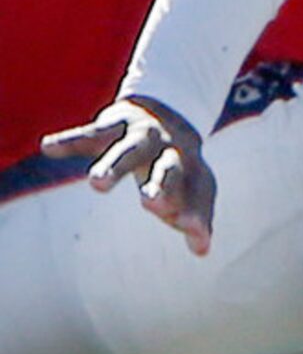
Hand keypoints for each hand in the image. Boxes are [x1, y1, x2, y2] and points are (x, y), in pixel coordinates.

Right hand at [41, 97, 216, 255]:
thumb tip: (203, 251)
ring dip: (114, 165)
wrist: (171, 102)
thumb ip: (194, 214)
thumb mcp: (189, 183)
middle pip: (168, 167)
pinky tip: (49, 147)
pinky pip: (90, 134)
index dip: (197, 210)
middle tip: (151, 203)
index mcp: (192, 166)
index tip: (194, 230)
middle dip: (161, 184)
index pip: (197, 190)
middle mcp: (170, 148)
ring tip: (96, 182)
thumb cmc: (178, 159)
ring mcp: (143, 134)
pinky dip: (70, 140)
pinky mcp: (115, 124)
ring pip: (129, 149)